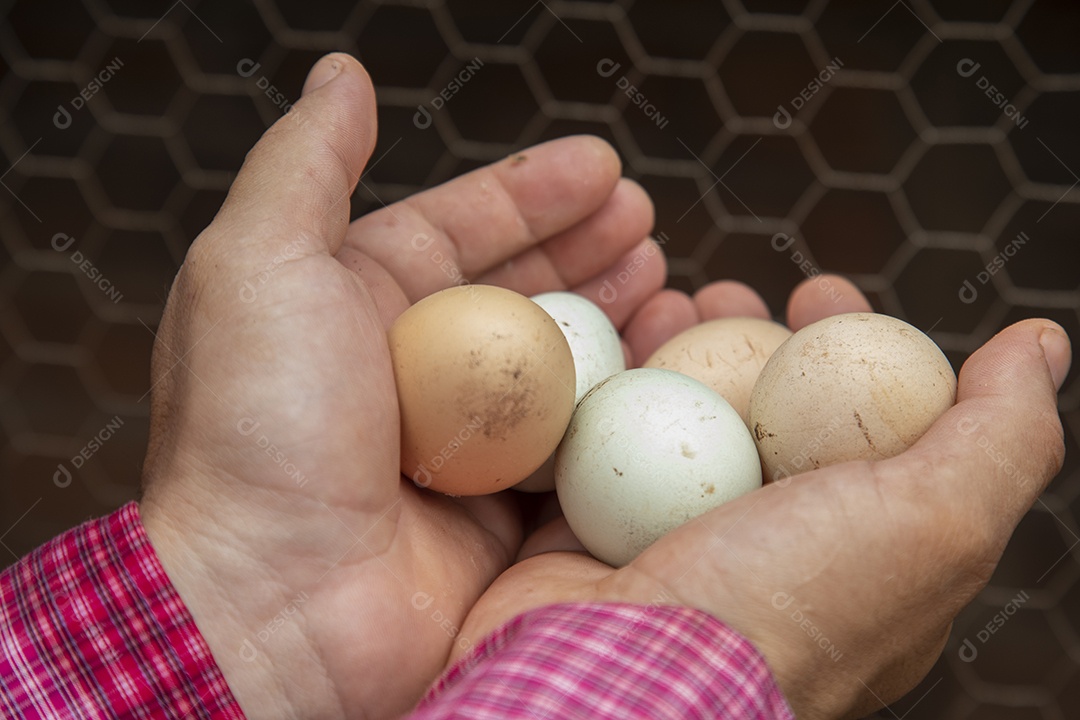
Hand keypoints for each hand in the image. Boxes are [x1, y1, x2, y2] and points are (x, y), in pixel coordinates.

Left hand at [138, 54, 670, 718]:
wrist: (273, 604)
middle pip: (513, 293)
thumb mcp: (258, 264)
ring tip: (668, 281)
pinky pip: (569, 447)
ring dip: (610, 320)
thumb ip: (305, 163)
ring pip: (551, 365)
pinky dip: (615, 408)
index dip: (528, 192)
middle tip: (649, 221)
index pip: (453, 229)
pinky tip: (659, 371)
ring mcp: (452, 447)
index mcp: (343, 305)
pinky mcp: (496, 515)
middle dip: (582, 249)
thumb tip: (341, 73)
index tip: (602, 166)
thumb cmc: (256, 427)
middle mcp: (400, 373)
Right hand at [455, 277, 1070, 719]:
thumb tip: (1041, 344)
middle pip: (766, 413)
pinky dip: (606, 388)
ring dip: (678, 351)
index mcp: (858, 555)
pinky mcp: (592, 534)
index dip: (852, 349)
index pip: (869, 427)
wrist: (621, 678)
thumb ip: (999, 435)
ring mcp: (674, 543)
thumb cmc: (786, 609)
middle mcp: (765, 550)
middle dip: (753, 339)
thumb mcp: (933, 524)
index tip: (821, 294)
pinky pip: (603, 442)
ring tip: (669, 303)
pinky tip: (608, 344)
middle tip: (731, 295)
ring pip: (681, 420)